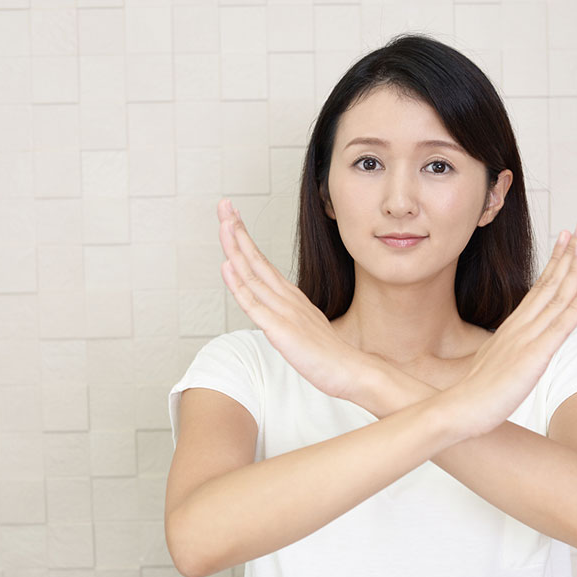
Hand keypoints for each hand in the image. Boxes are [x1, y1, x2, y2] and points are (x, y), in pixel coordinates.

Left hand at [216, 198, 368, 400]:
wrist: (352, 372)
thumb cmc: (330, 356)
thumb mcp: (306, 330)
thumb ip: (291, 317)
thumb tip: (278, 312)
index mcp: (291, 298)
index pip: (263, 263)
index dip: (245, 240)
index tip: (233, 219)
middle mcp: (287, 299)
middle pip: (256, 259)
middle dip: (237, 231)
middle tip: (224, 204)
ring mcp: (284, 312)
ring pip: (252, 275)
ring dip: (236, 248)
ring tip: (224, 223)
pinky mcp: (281, 330)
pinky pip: (254, 305)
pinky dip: (238, 284)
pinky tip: (227, 267)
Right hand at [446, 223, 576, 438]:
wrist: (458, 410)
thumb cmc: (474, 392)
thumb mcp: (493, 362)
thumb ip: (505, 350)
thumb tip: (509, 349)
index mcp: (514, 327)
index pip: (540, 287)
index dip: (556, 262)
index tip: (567, 239)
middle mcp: (522, 327)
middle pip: (550, 283)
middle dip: (569, 253)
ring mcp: (528, 340)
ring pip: (557, 297)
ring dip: (574, 269)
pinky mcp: (534, 357)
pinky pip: (560, 327)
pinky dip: (575, 306)